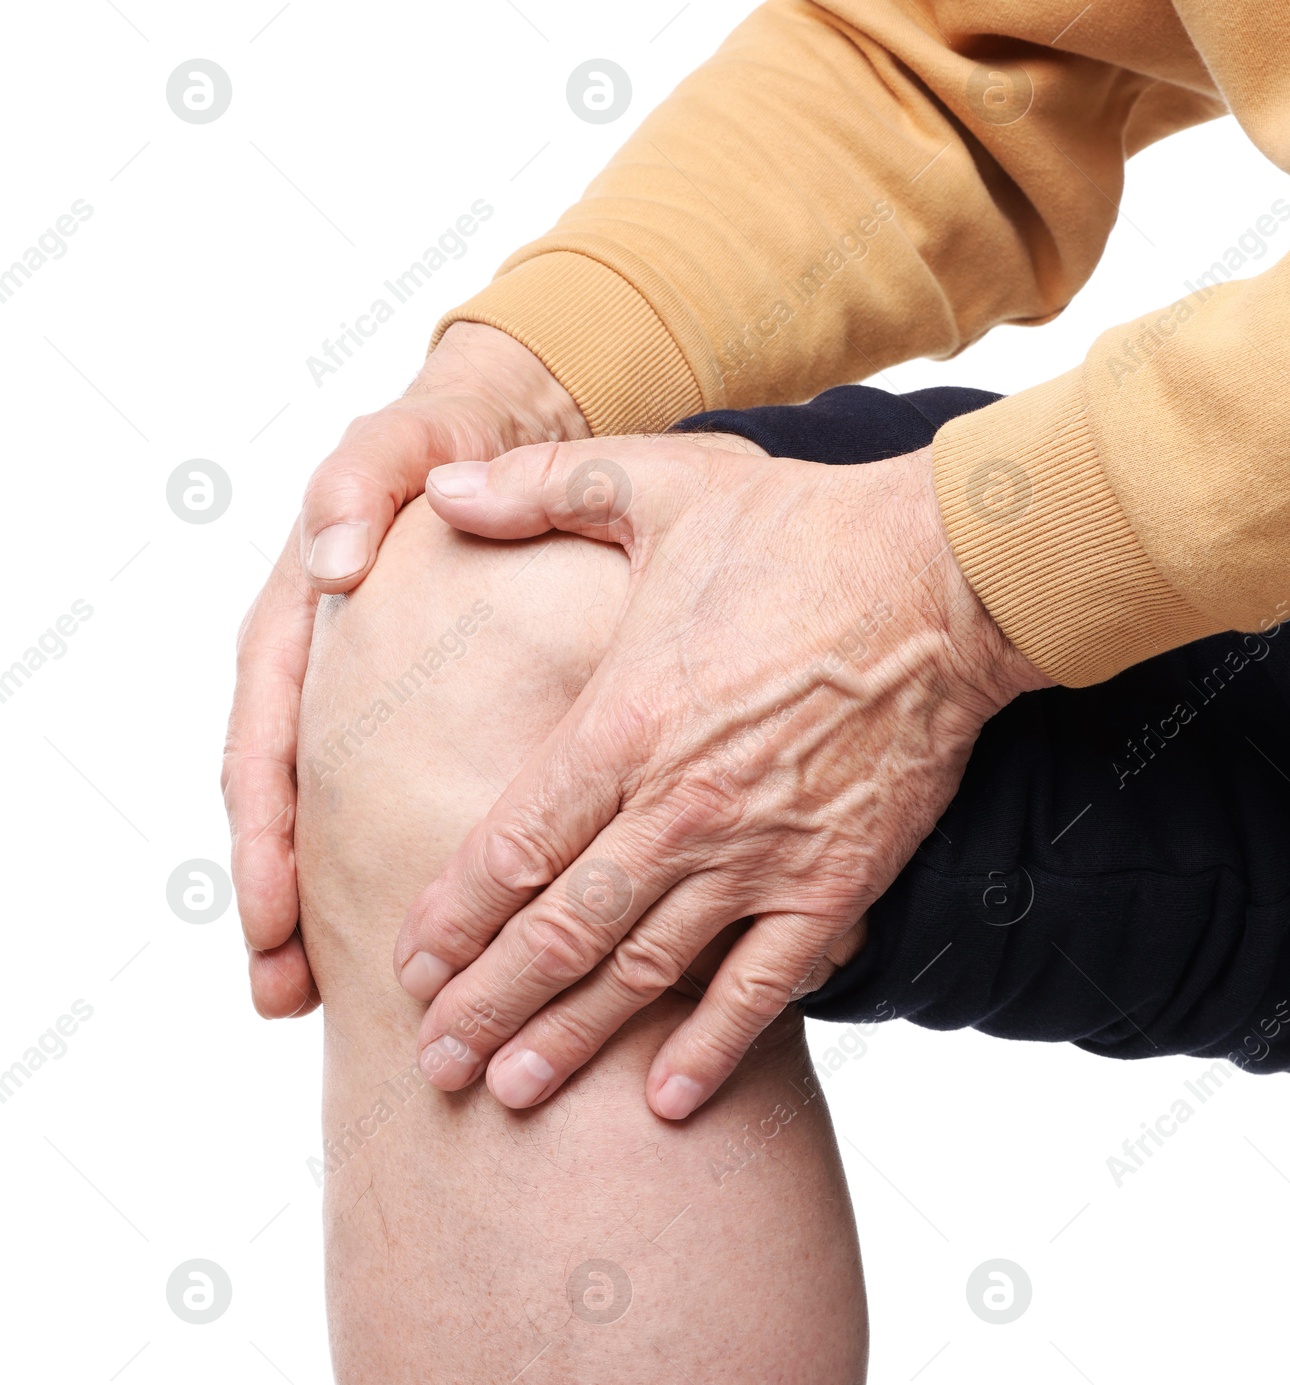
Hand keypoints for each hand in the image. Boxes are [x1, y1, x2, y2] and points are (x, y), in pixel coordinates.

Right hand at [222, 322, 588, 1017]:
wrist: (493, 439)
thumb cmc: (442, 444)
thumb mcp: (400, 441)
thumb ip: (360, 481)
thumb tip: (334, 560)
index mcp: (295, 626)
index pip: (264, 745)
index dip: (266, 836)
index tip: (274, 918)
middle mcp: (312, 676)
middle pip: (277, 806)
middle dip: (274, 901)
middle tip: (283, 992)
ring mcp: (354, 700)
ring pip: (319, 817)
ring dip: (310, 907)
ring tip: (309, 998)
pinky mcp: (404, 713)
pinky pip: (376, 798)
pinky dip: (370, 865)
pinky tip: (390, 929)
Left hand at [394, 434, 1049, 1116]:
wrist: (948, 576)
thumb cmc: (806, 530)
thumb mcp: (663, 484)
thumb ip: (542, 487)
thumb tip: (441, 485)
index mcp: (626, 719)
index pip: (513, 845)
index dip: (454, 915)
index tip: (410, 963)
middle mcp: (681, 804)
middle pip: (561, 928)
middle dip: (488, 1001)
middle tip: (434, 1061)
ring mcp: (761, 853)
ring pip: (645, 970)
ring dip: (573, 1035)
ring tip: (512, 1088)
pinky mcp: (835, 879)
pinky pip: (765, 985)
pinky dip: (716, 1045)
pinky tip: (670, 1098)